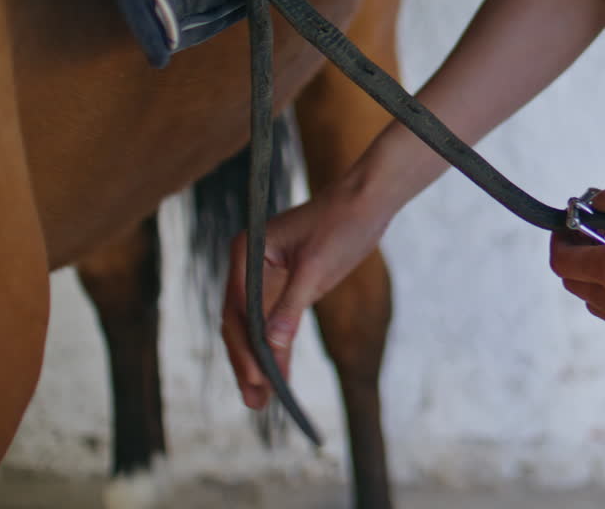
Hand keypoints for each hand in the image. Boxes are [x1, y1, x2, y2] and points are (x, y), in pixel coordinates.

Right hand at [221, 173, 389, 408]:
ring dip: (258, 361)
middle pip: (238, 322)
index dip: (245, 347)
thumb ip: (292, 306)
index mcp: (246, 251)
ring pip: (252, 326)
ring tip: (261, 401)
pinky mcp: (283, 284)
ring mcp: (263, 275)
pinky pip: (272, 322)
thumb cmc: (342, 224)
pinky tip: (279, 375)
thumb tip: (272, 346)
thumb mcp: (316, 268)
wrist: (367, 202)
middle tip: (255, 400)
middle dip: (247, 362)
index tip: (257, 377)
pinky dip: (275, 347)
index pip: (237, 308)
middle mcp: (247, 263)